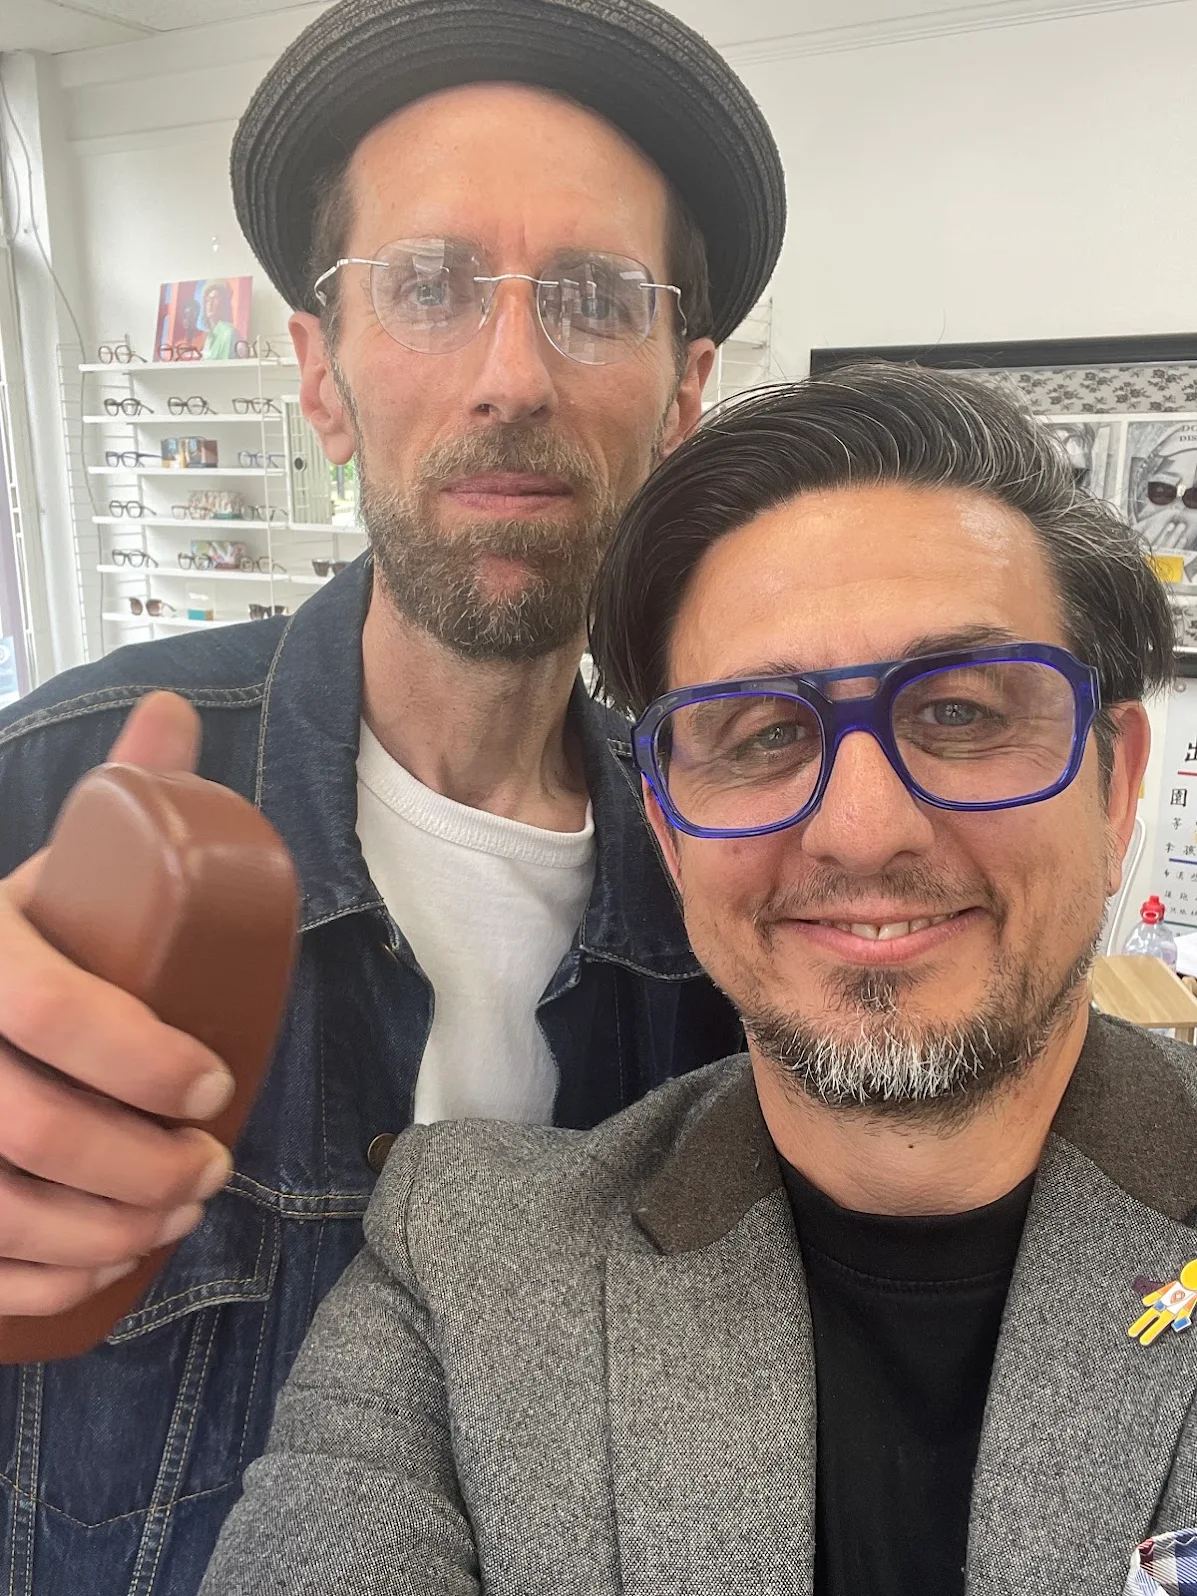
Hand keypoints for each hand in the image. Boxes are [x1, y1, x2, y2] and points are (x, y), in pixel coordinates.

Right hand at [0, 693, 234, 1316]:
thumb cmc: (4, 948)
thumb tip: (171, 714)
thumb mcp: (46, 872)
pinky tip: (95, 1270)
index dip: (139, 1058)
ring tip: (174, 1216)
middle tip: (211, 1169)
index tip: (214, 1084)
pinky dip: (33, 1285)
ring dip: (99, 1233)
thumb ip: (113, 798)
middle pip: (25, 1127)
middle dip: (139, 1164)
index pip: (44, 1008)